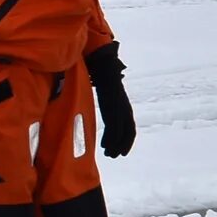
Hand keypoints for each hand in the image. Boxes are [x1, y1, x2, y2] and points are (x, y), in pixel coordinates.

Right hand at [86, 43, 135, 157]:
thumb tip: (88, 103)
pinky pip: (114, 125)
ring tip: (110, 154)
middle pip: (128, 129)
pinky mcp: (112, 104)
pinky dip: (111, 138)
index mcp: (121, 103)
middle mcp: (123, 105)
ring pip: (121, 130)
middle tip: (116, 155)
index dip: (125, 138)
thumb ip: (100, 99)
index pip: (128, 124)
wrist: (100, 61)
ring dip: (116, 144)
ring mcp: (119, 105)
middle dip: (123, 144)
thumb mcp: (102, 90)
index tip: (121, 149)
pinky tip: (105, 146)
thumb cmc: (98, 72)